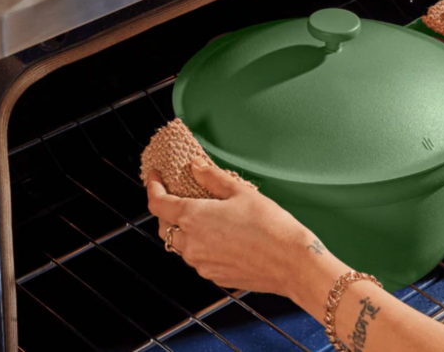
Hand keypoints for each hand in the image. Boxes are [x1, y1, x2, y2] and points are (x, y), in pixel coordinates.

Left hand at [146, 158, 347, 296]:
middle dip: (168, 211)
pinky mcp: (215, 276)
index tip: (154, 177)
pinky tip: (221, 237)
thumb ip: (212, 178)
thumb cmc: (269, 224)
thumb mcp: (241, 192)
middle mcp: (191, 244)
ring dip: (185, 231)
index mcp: (192, 217)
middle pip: (165, 226)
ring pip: (181, 245)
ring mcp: (201, 264)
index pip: (157, 203)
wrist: (291, 262)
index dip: (152, 187)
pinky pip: (199, 259)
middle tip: (180, 196)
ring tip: (204, 218)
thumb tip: (195, 166)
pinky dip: (202, 246)